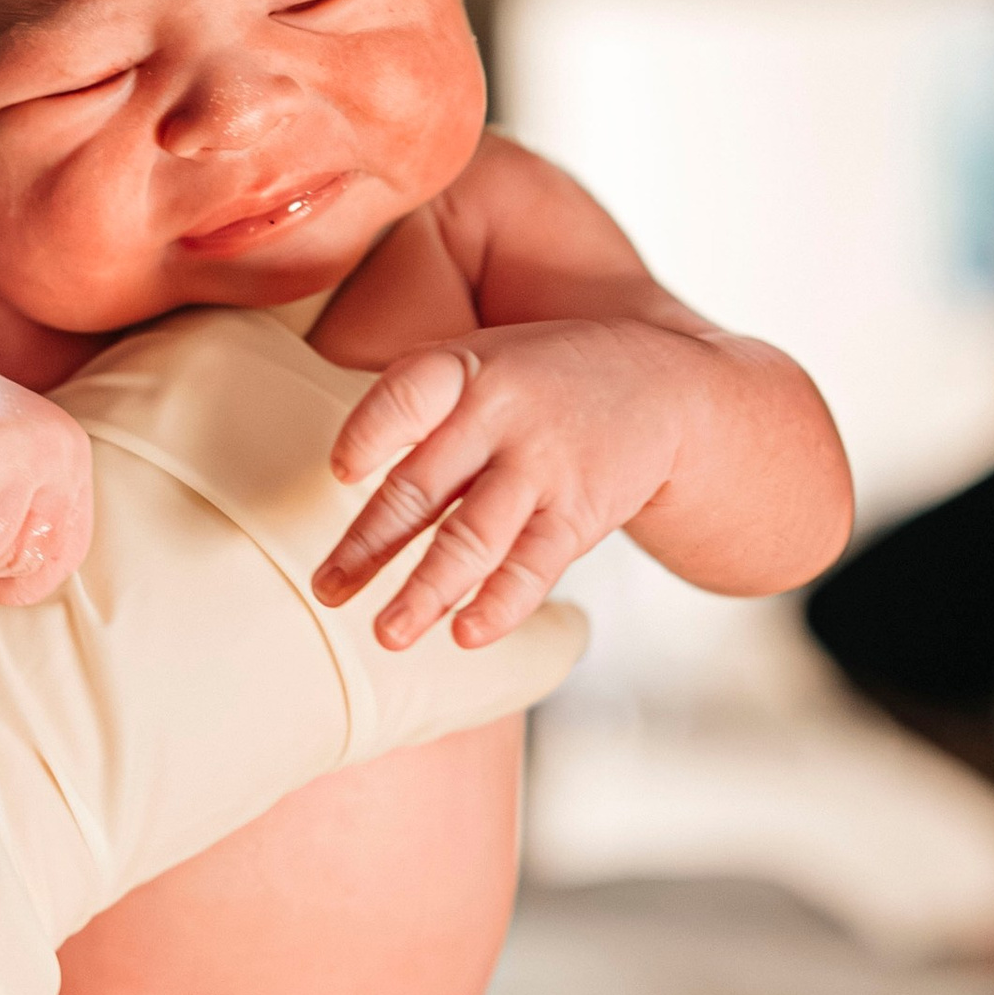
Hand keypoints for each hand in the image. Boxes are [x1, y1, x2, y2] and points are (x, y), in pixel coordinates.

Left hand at [314, 316, 688, 647]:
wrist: (668, 387)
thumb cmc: (543, 380)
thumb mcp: (483, 359)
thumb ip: (417, 406)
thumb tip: (335, 474)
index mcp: (465, 369)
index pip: (407, 395)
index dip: (371, 433)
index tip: (340, 472)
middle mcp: (501, 417)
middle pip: (422, 486)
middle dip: (369, 545)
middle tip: (325, 591)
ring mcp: (542, 468)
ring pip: (473, 537)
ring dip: (427, 591)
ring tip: (388, 634)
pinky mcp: (579, 513)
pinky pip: (534, 566)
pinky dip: (501, 604)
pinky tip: (466, 635)